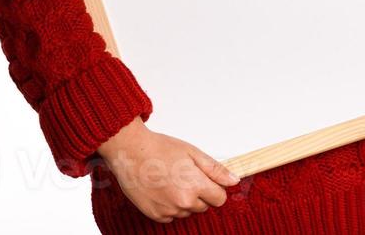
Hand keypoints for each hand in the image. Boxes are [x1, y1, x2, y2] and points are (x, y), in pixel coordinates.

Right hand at [97, 117, 240, 222]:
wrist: (130, 152)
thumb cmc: (160, 148)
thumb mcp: (192, 152)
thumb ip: (215, 169)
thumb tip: (234, 180)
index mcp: (195, 186)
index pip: (219, 199)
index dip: (215, 188)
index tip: (205, 179)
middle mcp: (183, 202)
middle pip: (203, 206)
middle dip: (199, 193)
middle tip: (184, 175)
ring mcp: (168, 211)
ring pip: (187, 212)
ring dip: (184, 201)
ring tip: (170, 180)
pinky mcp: (155, 215)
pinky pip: (172, 216)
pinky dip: (170, 206)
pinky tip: (162, 189)